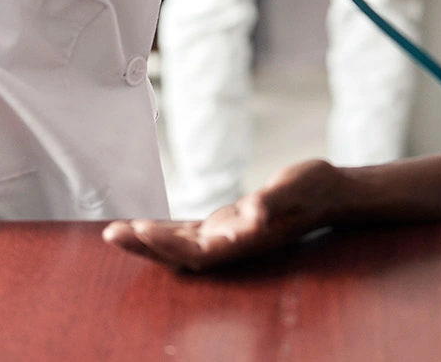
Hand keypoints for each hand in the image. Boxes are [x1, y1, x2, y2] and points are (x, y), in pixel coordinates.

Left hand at [104, 159, 341, 271]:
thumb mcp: (296, 186)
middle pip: (179, 255)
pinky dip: (165, 231)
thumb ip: (274, 201)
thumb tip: (253, 213)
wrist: (328, 194)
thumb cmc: (313, 189)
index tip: (140, 229)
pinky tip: (146, 226)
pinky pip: (187, 234)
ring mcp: (226, 239)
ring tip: (116, 231)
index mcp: (244, 242)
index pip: (197, 252)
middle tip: (112, 232)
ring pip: (178, 246)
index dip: (167, 245)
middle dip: (145, 246)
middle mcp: (231, 247)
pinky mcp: (225, 227)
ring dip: (148, 241)